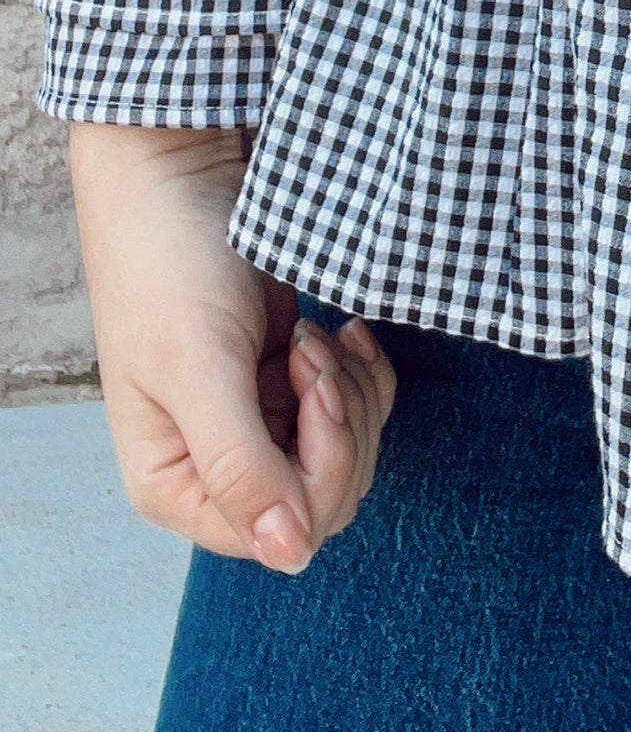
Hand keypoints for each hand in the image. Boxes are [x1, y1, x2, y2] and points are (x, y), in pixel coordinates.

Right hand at [69, 121, 395, 573]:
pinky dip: (361, 369)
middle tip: (313, 348)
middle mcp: (216, 468)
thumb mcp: (199, 368)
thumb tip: (290, 556)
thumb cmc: (168, 265)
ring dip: (350, 390)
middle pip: (326, 499)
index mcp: (173, 485)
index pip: (281, 531)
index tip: (314, 382)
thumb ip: (240, 466)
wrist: (181, 175)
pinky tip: (340, 326)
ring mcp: (258, 425)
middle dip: (341, 423)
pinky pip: (358, 408)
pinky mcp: (288, 384)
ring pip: (350, 454)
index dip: (320, 467)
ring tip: (315, 331)